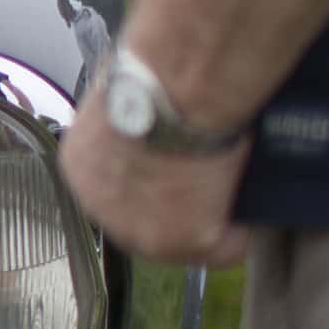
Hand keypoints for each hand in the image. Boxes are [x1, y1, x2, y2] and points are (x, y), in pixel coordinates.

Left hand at [56, 89, 250, 267]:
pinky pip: (221, 250)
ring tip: (233, 198)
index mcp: (81, 167)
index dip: (153, 181)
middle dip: (179, 208)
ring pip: (182, 242)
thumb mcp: (124, 95)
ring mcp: (138, 232)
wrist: (176, 89)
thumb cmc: (156, 78)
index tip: (179, 168)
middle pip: (145, 222)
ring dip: (210, 223)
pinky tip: (248, 214)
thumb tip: (155, 118)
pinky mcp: (183, 241)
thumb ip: (130, 122)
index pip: (116, 188)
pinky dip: (239, 235)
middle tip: (211, 185)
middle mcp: (98, 207)